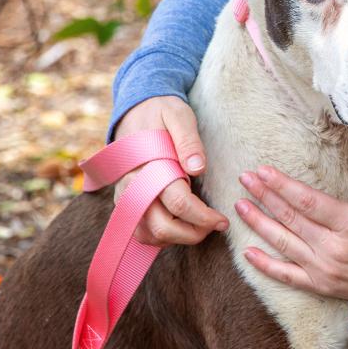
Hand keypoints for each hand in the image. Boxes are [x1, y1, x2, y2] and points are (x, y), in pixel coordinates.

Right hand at [113, 95, 228, 245]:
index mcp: (146, 167)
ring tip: (201, 228)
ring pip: (148, 235)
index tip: (222, 220)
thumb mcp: (179, 115)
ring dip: (176, 238)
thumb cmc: (162, 112)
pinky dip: (160, 236)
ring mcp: (125, 198)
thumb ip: (188, 141)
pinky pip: (140, 231)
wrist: (135, 110)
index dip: (204, 217)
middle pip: (161, 227)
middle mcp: (131, 187)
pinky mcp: (125, 203)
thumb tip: (198, 168)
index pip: (178, 203)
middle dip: (192, 233)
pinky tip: (182, 226)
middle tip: (216, 226)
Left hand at [235, 158, 347, 301]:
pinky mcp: (321, 286)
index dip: (283, 186)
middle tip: (245, 179)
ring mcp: (324, 270)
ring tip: (240, 206)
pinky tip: (248, 252)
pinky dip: (265, 265)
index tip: (264, 171)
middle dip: (265, 197)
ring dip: (260, 224)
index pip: (309, 202)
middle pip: (291, 218)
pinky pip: (287, 276)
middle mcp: (333, 248)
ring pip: (284, 243)